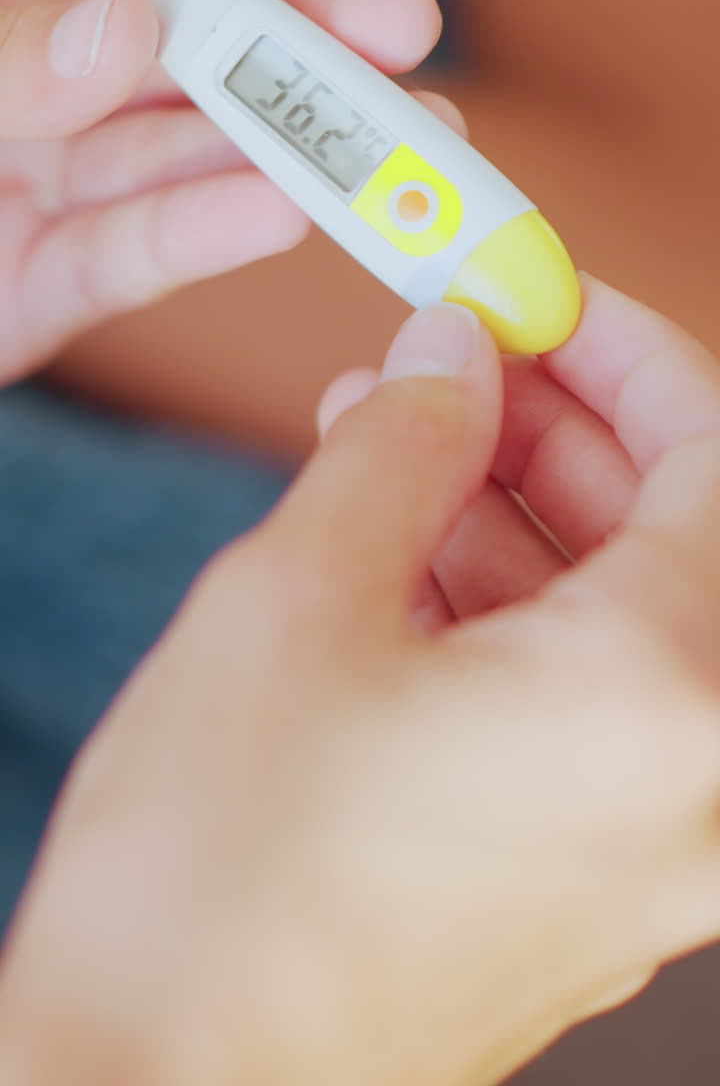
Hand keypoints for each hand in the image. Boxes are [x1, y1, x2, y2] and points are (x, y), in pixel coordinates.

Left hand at [0, 0, 449, 382]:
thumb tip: (133, 30)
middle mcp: (38, 65)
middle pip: (189, 33)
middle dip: (298, 30)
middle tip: (402, 28)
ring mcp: (49, 176)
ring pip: (184, 156)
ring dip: (295, 151)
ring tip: (407, 150)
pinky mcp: (48, 283)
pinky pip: (132, 257)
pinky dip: (207, 239)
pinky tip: (286, 220)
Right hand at [2, 276, 719, 1084]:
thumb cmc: (218, 884)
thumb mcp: (299, 599)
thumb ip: (401, 448)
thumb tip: (450, 360)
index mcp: (666, 699)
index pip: (713, 452)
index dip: (626, 352)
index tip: (541, 301)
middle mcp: (694, 787)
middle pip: (676, 535)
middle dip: (558, 429)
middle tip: (452, 367)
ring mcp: (647, 852)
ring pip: (624, 621)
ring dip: (519, 517)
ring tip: (393, 449)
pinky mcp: (583, 885)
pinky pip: (585, 706)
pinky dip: (511, 615)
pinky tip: (402, 561)